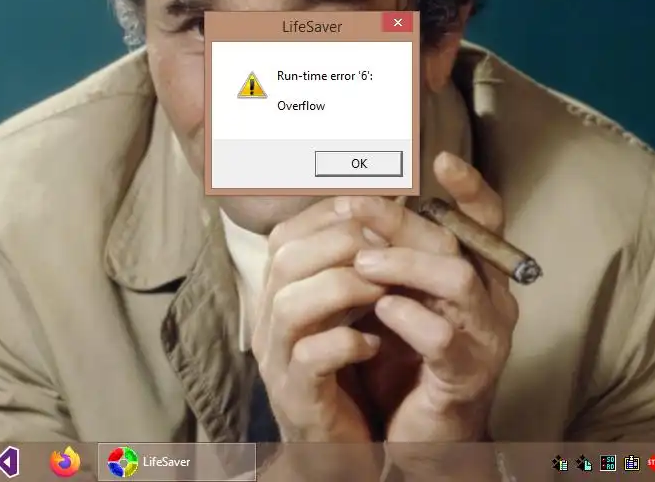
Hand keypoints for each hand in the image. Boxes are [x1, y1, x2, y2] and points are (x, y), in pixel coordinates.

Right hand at [251, 198, 386, 444]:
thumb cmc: (347, 367)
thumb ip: (351, 264)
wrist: (339, 445)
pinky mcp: (296, 397)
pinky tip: (374, 342)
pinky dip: (346, 343)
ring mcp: (276, 360)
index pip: (285, 235)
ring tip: (384, 287)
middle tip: (387, 245)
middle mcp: (267, 320)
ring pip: (291, 305)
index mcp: (277, 292)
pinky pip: (310, 359)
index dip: (328, 215)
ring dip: (344, 287)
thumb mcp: (346, 307)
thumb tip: (379, 209)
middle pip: (284, 260)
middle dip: (341, 242)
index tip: (373, 210)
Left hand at [349, 152, 518, 442]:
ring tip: (361, 263)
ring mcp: (485, 335)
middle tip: (352, 207)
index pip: (487, 218)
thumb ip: (397, 254)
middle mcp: (491, 297)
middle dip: (401, 220)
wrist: (421, 430)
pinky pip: (443, 337)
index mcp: (479, 272)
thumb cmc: (410, 352)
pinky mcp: (468, 374)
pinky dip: (408, 318)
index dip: (470, 187)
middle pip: (455, 239)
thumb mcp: (405, 295)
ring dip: (403, 263)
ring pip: (456, 278)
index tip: (440, 158)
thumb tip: (358, 201)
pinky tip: (380, 311)